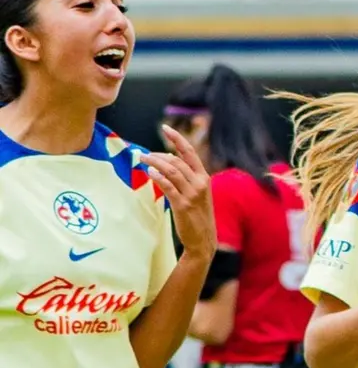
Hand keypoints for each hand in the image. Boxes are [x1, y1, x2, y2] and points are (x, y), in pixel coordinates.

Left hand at [143, 125, 214, 258]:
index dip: (177, 139)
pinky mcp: (183, 205)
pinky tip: (149, 172)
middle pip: (177, 160)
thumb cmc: (198, 216)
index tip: (165, 128)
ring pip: (172, 170)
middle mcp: (200, 182)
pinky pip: (168, 186)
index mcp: (205, 177)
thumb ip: (186, 179)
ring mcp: (192, 194)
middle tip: (143, 153)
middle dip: (158, 154)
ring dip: (155, 162)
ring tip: (142, 159)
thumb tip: (167, 164)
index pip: (190, 152)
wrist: (203, 239)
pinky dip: (158, 177)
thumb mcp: (197, 194)